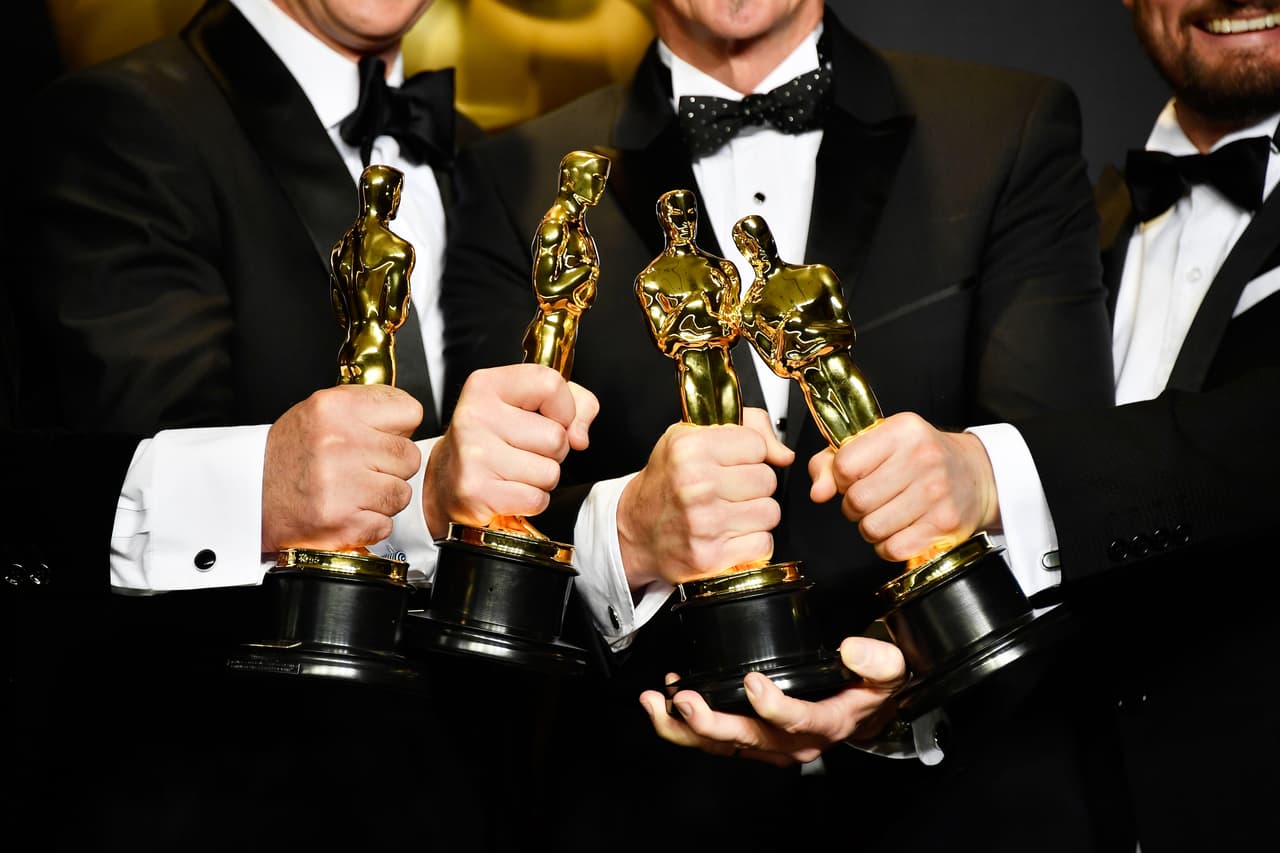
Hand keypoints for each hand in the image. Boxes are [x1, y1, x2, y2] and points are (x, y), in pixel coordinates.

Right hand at [262, 384, 422, 551]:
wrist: (247, 495)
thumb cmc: (288, 454)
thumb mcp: (322, 411)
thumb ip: (367, 408)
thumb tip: (409, 416)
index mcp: (337, 408)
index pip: (410, 412)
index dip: (399, 428)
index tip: (382, 436)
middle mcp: (340, 444)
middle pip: (410, 457)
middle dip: (391, 466)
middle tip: (362, 469)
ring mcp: (342, 485)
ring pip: (402, 493)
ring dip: (382, 498)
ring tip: (352, 491)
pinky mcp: (342, 522)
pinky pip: (386, 524)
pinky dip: (369, 524)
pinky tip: (346, 511)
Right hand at [423, 364, 598, 537]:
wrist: (447, 480)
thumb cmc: (494, 439)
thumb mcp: (530, 406)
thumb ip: (575, 404)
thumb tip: (579, 435)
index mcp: (487, 385)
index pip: (551, 384)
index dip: (565, 408)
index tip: (551, 418)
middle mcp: (475, 415)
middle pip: (556, 436)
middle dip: (553, 451)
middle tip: (524, 450)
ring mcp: (473, 454)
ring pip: (550, 472)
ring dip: (542, 478)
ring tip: (515, 471)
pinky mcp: (476, 491)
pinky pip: (536, 499)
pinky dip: (532, 500)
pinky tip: (509, 490)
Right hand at [617, 407, 793, 588]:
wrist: (635, 531)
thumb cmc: (667, 484)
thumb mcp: (691, 438)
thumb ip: (747, 428)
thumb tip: (784, 454)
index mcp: (689, 450)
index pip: (757, 445)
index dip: (749, 454)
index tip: (731, 463)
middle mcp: (696, 485)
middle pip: (767, 480)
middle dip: (754, 486)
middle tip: (729, 490)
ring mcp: (704, 524)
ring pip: (770, 513)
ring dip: (755, 515)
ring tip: (729, 512)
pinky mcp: (711, 557)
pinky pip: (763, 544)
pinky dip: (751, 542)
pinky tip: (729, 535)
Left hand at [638, 636, 905, 765]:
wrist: (863, 712)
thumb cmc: (868, 689)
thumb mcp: (888, 672)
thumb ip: (878, 661)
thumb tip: (853, 649)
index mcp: (825, 725)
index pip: (797, 721)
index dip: (773, 706)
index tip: (753, 681)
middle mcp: (790, 743)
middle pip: (746, 739)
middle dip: (710, 722)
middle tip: (686, 698)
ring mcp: (765, 745)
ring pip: (719, 745)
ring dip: (683, 727)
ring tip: (657, 702)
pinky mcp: (747, 738)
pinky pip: (710, 739)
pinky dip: (682, 723)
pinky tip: (665, 698)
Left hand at [808, 412, 998, 562]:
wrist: (976, 474)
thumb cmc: (921, 457)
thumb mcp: (879, 443)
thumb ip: (834, 461)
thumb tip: (818, 492)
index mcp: (901, 431)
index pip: (845, 464)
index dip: (841, 478)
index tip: (854, 478)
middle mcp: (922, 458)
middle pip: (857, 500)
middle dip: (854, 506)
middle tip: (870, 499)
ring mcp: (935, 492)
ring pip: (871, 528)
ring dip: (870, 527)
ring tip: (885, 514)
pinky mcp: (944, 524)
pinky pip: (893, 548)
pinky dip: (887, 545)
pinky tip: (898, 530)